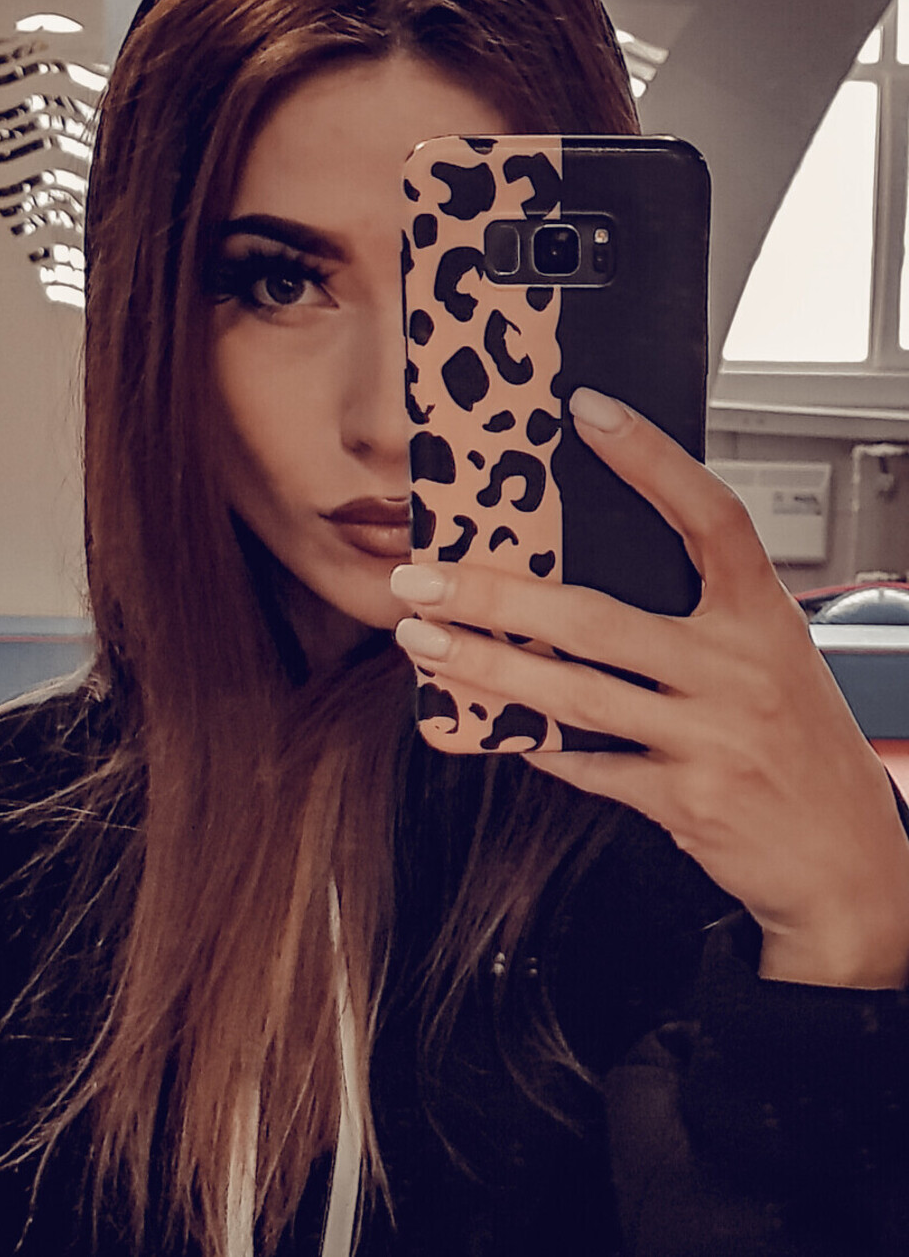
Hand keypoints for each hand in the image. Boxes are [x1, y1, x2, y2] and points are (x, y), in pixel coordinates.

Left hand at [392, 388, 908, 989]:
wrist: (849, 861)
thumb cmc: (800, 744)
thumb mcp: (772, 657)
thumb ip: (701, 616)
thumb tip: (585, 576)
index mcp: (763, 617)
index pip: (710, 516)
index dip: (652, 458)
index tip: (588, 411)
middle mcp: (738, 670)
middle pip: (596, 619)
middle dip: (495, 597)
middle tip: (424, 578)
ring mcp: (711, 737)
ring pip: (574, 694)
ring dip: (486, 669)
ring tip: (425, 644)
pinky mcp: (686, 800)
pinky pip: (589, 766)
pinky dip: (537, 745)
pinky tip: (493, 727)